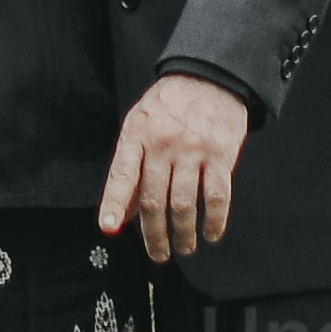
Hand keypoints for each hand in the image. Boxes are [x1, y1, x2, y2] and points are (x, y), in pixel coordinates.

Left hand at [101, 72, 254, 270]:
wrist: (209, 76)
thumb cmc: (170, 105)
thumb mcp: (140, 123)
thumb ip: (132, 165)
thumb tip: (125, 212)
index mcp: (137, 135)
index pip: (122, 175)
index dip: (114, 204)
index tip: (109, 228)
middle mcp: (163, 144)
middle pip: (155, 201)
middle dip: (155, 236)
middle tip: (158, 255)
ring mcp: (193, 150)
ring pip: (184, 205)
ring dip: (183, 235)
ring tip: (183, 248)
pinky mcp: (221, 154)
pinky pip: (217, 197)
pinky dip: (214, 222)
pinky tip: (210, 234)